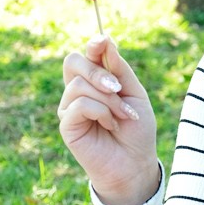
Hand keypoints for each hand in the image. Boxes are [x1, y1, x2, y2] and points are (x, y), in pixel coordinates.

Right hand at [58, 35, 159, 204]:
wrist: (136, 164)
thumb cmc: (137, 131)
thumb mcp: (135, 94)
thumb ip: (120, 69)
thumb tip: (105, 40)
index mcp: (95, 81)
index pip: (86, 54)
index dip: (93, 45)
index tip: (103, 41)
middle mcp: (78, 91)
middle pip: (72, 62)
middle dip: (98, 72)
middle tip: (118, 88)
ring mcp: (69, 107)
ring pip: (80, 85)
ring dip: (108, 100)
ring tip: (122, 116)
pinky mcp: (66, 124)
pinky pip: (79, 104)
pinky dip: (101, 112)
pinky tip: (111, 126)